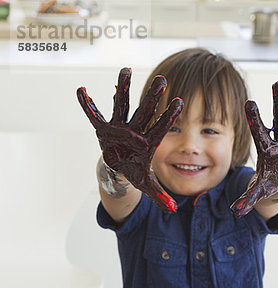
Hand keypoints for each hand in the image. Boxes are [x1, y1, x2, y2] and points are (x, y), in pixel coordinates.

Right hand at [77, 68, 182, 212]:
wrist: (121, 168)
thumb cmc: (135, 172)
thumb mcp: (147, 185)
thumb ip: (160, 196)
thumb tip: (173, 210)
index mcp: (148, 142)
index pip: (161, 128)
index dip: (169, 116)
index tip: (180, 102)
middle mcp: (135, 130)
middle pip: (145, 112)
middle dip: (152, 97)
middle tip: (162, 80)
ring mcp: (120, 127)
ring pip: (122, 105)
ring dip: (123, 88)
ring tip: (126, 69)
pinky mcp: (104, 128)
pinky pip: (94, 115)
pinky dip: (87, 105)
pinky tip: (81, 91)